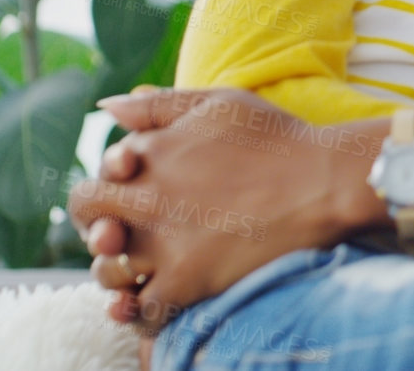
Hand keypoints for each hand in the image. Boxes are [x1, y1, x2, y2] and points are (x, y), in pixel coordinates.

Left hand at [67, 87, 380, 331]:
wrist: (324, 182)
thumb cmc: (278, 137)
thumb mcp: (218, 102)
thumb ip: (158, 105)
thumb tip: (104, 107)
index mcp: (148, 154)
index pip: (95, 178)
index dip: (108, 188)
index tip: (133, 195)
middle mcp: (145, 198)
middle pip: (88, 220)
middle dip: (97, 226)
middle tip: (121, 233)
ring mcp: (164, 243)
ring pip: (106, 270)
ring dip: (115, 270)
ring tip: (140, 267)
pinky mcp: (187, 280)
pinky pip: (140, 309)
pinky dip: (137, 310)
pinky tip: (152, 299)